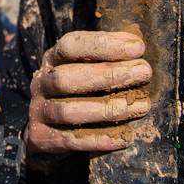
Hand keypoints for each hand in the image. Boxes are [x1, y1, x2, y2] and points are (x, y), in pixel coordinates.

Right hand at [25, 31, 151, 154]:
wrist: (46, 131)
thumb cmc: (77, 91)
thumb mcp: (84, 68)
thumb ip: (106, 57)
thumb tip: (138, 45)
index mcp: (53, 59)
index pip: (72, 45)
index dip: (104, 44)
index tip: (138, 48)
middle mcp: (42, 83)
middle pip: (67, 78)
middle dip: (109, 75)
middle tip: (144, 72)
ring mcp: (39, 111)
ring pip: (67, 111)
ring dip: (107, 108)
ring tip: (141, 105)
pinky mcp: (41, 138)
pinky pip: (70, 140)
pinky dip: (99, 139)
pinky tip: (124, 136)